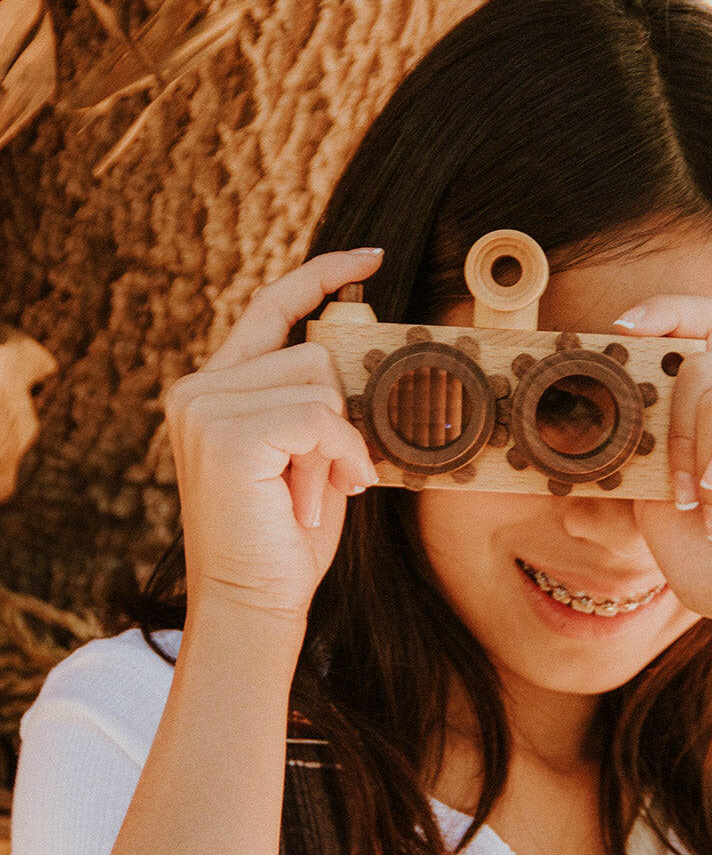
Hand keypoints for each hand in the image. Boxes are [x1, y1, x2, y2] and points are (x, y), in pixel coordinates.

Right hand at [163, 250, 382, 624]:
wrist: (254, 598)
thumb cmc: (287, 531)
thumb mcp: (308, 452)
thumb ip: (320, 401)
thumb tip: (363, 352)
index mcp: (218, 386)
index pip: (272, 307)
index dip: (321, 275)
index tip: (369, 256)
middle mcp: (199, 387)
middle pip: (314, 352)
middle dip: (340, 418)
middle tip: (330, 476)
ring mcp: (205, 406)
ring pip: (320, 382)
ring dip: (339, 442)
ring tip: (318, 489)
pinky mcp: (225, 432)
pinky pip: (319, 415)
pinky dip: (340, 453)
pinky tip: (326, 491)